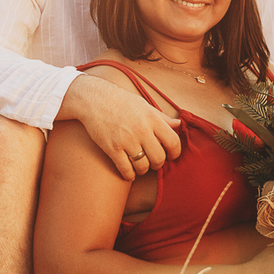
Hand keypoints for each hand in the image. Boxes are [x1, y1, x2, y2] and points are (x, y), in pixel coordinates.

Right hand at [60, 74, 182, 181]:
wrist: (95, 99)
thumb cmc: (122, 101)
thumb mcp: (144, 106)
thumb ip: (162, 118)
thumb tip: (179, 124)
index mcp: (152, 119)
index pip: (173, 142)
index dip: (175, 153)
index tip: (171, 155)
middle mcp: (142, 130)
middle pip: (159, 158)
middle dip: (158, 164)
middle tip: (153, 162)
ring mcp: (126, 140)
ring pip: (143, 167)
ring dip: (143, 170)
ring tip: (140, 166)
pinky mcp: (112, 148)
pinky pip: (126, 170)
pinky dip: (129, 175)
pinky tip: (128, 172)